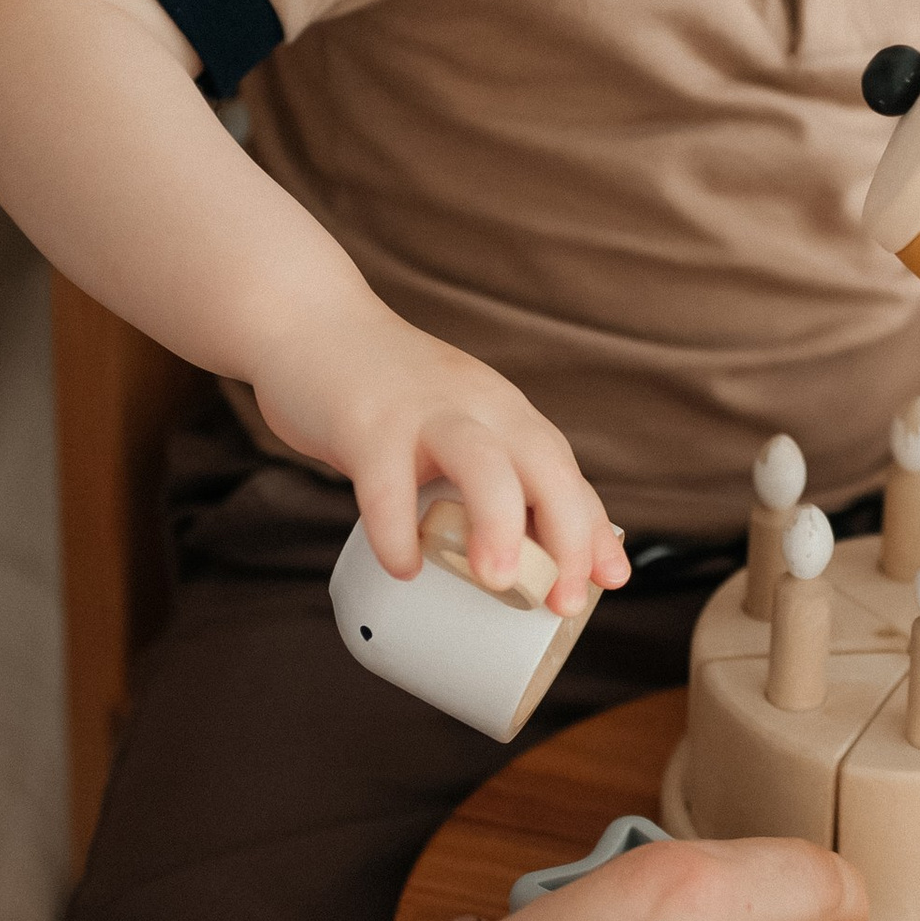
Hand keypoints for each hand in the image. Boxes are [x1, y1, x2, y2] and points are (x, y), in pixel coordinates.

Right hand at [252, 293, 627, 614]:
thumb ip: (481, 474)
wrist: (308, 319)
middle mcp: (477, 406)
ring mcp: (422, 411)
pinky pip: (387, 483)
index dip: (591, 529)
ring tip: (499, 581)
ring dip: (500, 523)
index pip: (564, 472)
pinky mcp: (365, 422)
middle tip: (563, 601)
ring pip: (481, 460)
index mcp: (504, 412)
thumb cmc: (385, 393)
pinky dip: (397, 530)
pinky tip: (404, 565)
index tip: (611, 579)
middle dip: (566, 534)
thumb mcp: (452, 424)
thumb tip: (513, 558)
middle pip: (543, 464)